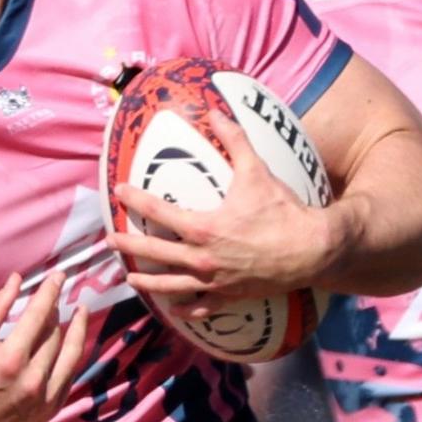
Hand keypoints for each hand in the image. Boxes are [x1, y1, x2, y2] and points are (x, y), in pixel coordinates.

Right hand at [0, 271, 90, 421]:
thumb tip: (16, 280)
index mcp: (10, 359)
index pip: (38, 316)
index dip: (50, 292)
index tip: (58, 276)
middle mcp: (32, 377)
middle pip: (55, 333)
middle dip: (58, 308)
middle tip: (60, 291)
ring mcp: (46, 395)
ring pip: (70, 352)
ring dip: (77, 328)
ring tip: (80, 311)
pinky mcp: (52, 407)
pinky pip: (70, 374)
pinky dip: (74, 354)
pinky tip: (76, 340)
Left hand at [109, 115, 335, 316]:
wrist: (311, 250)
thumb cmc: (282, 210)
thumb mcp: (257, 171)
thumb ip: (235, 140)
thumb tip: (216, 113)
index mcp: (203, 227)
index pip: (159, 211)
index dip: (135, 199)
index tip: (118, 191)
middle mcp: (202, 258)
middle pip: (155, 252)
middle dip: (129, 245)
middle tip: (110, 241)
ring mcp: (215, 281)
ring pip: (171, 285)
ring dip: (147, 282)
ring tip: (130, 279)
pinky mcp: (230, 296)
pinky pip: (201, 307)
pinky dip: (185, 309)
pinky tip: (173, 308)